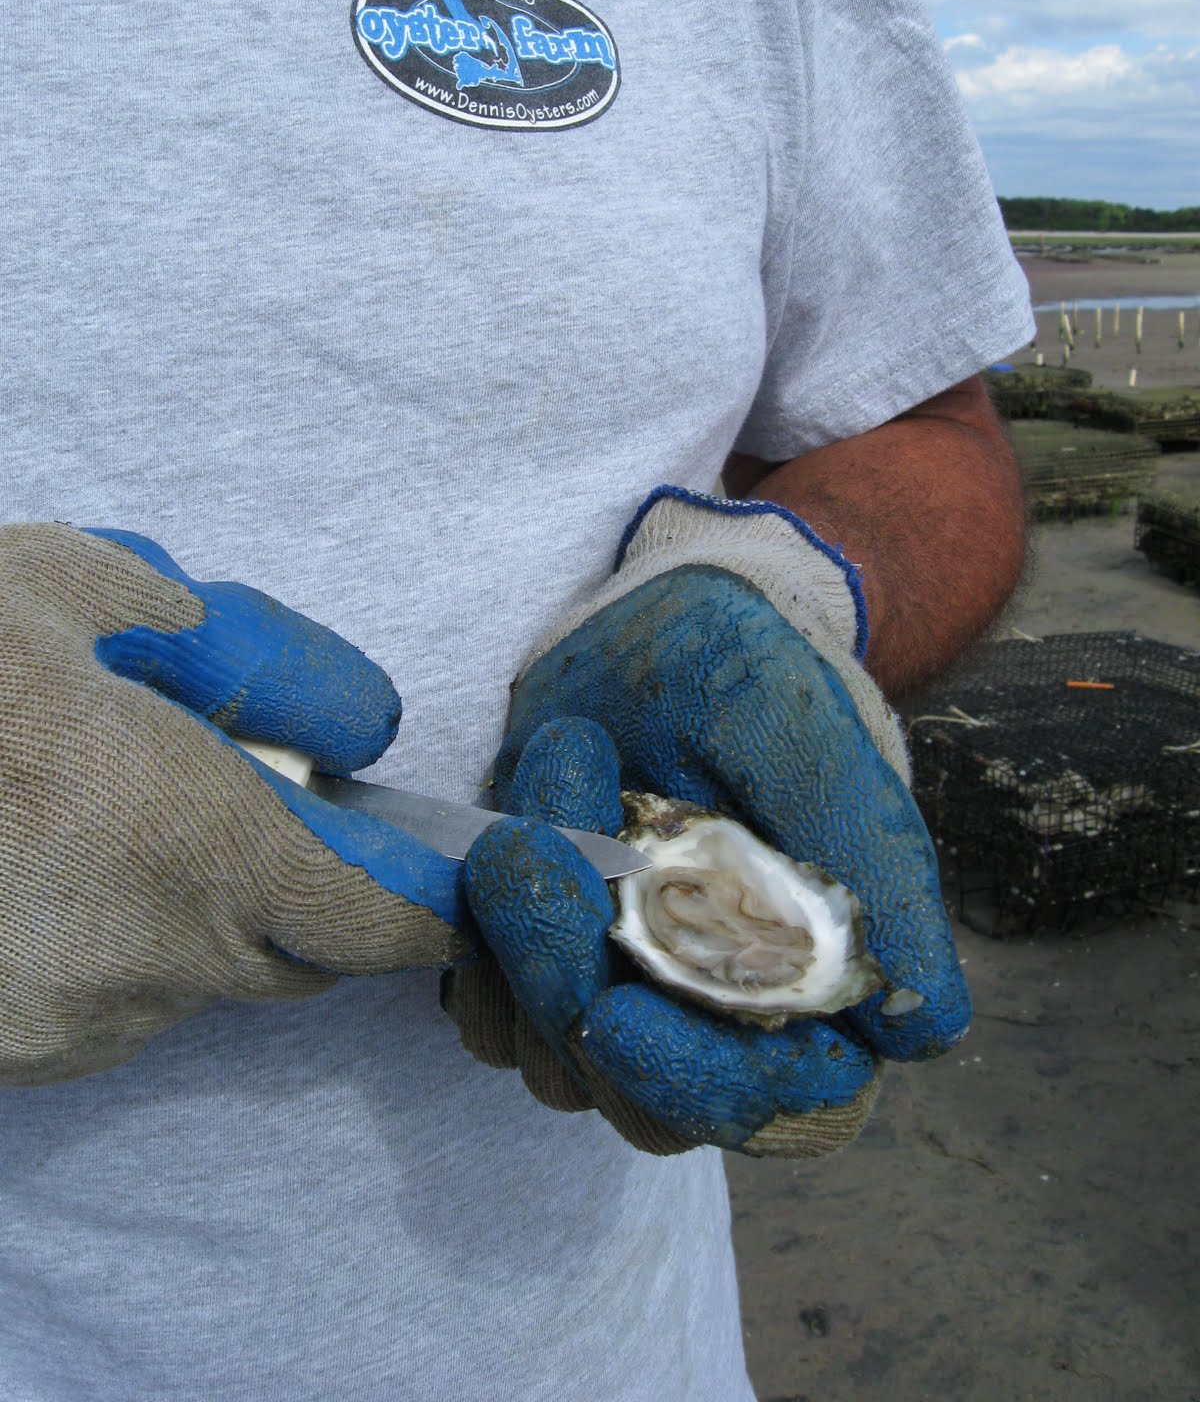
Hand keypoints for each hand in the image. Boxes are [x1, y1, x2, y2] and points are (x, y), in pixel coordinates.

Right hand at [0, 524, 467, 1085]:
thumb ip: (243, 656)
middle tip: (222, 789)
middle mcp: (142, 963)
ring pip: (196, 979)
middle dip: (298, 882)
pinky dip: (105, 944)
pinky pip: (106, 1004)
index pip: (386, 920)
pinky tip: (25, 866)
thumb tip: (354, 724)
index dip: (427, 893)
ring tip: (83, 811)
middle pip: (302, 955)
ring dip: (188, 909)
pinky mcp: (3, 1060)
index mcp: (188, 844)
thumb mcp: (74, 592)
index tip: (432, 855)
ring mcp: (62, 1028)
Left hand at [444, 561, 969, 1157]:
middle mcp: (722, 1013)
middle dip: (566, 988)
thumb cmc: (753, 670)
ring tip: (549, 773)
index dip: (697, 1083)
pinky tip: (504, 826)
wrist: (657, 622)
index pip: (779, 1105)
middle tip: (526, 849)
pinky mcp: (546, 969)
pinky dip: (475, 942)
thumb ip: (872, 867)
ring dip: (518, 941)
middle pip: (641, 1103)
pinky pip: (488, 1016)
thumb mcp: (813, 737)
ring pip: (551, 1065)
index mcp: (819, 982)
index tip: (612, 1009)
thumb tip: (921, 1029)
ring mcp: (628, 996)